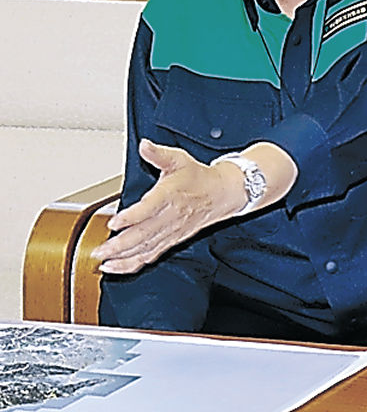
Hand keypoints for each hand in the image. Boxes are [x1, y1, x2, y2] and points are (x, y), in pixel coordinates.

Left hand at [92, 138, 244, 274]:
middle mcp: (170, 217)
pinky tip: (116, 267)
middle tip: (99, 250)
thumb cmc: (198, 177)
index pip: (149, 209)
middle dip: (120, 245)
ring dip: (123, 258)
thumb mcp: (179, 159)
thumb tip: (144, 145)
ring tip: (103, 262)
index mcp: (170, 195)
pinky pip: (151, 255)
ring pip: (146, 248)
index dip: (131, 217)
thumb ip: (158, 154)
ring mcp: (170, 231)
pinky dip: (133, 264)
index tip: (114, 223)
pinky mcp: (171, 240)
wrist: (222, 193)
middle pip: (143, 234)